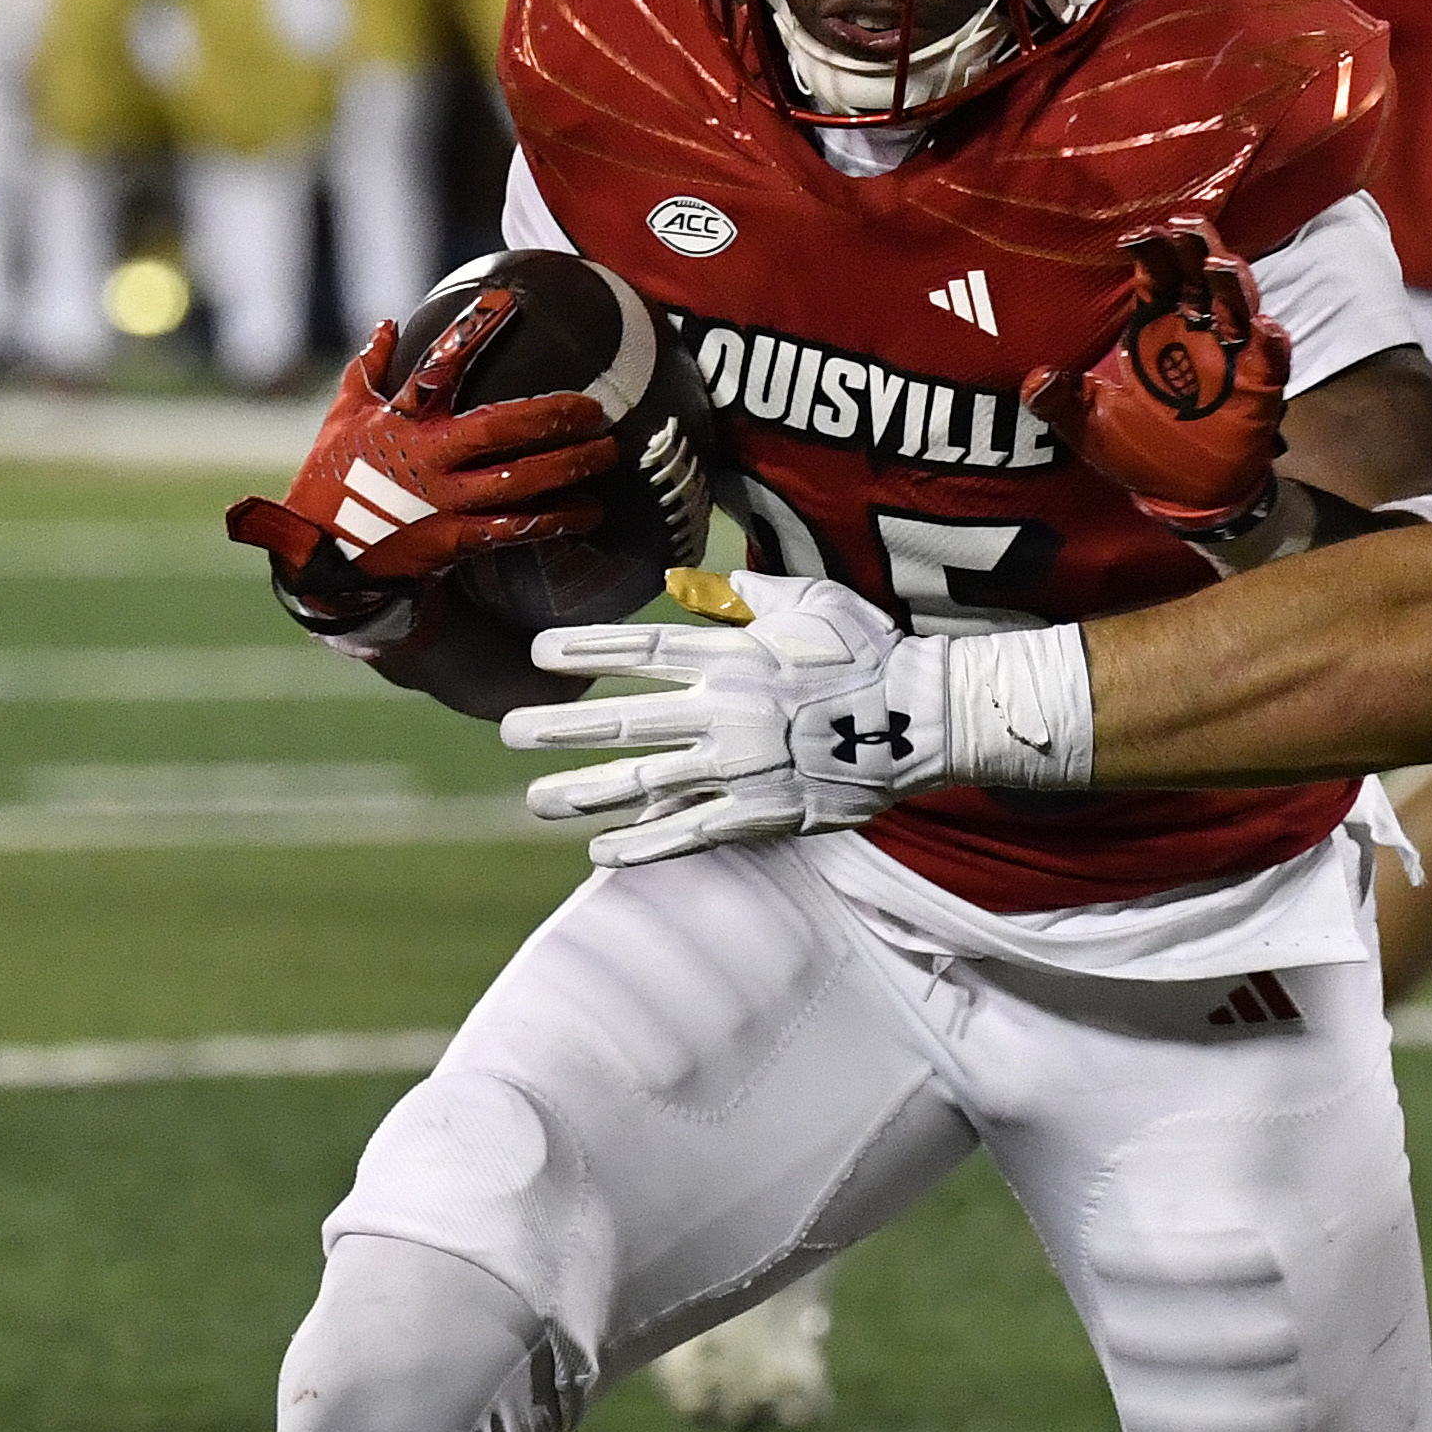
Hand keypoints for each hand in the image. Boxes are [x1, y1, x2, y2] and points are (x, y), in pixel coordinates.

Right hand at [222, 302, 617, 617]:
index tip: (505, 304)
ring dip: (567, 467)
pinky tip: (590, 512)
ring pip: (516, 482)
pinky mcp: (455, 541)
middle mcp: (426, 460)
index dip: (470, 335)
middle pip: (496, 429)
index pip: (435, 368)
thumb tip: (387, 323)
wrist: (321, 553)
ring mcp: (443, 503)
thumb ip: (369, 369)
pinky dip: (555, 520)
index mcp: (398, 422)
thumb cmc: (332, 477)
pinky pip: (515, 529)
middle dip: (548, 415)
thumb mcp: (343, 417)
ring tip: (606, 454)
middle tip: (593, 407)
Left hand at [509, 569, 945, 862]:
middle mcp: (727, 713)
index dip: (586, 652)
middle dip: (561, 727)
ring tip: (537, 800)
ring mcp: (741, 769)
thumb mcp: (809, 602)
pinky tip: (601, 851)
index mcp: (735, 658)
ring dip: (585, 793)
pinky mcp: (761, 813)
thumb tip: (682, 581)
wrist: (922, 721)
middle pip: (626, 721)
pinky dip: (644, 844)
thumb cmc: (867, 652)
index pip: (643, 653)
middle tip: (509, 731)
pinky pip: (690, 832)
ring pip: (646, 784)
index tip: (536, 654)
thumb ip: (742, 594)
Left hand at [1035, 217, 1287, 540]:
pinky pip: (1271, 358)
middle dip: (1196, 247)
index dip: (1151, 251)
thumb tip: (1032, 382)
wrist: (1186, 494)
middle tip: (1184, 225)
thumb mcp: (1091, 427)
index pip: (1158, 274)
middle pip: (1201, 274)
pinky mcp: (1260, 384)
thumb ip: (1063, 403)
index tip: (1136, 236)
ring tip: (1219, 265)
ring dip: (1232, 282)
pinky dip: (1272, 343)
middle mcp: (1197, 329)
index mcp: (1156, 327)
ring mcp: (1232, 354)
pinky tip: (1265, 329)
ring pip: (1239, 304)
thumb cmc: (1140, 449)